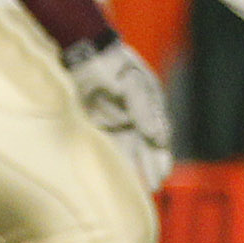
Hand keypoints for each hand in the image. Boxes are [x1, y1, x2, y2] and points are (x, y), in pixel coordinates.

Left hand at [64, 37, 173, 191]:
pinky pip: (105, 148)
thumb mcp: (134, 84)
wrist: (83, 52)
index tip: (161, 175)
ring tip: (136, 190)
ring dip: (131, 170)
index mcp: (146, 109)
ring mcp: (112, 123)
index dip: (159, 158)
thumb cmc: (112, 66)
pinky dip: (111, 162)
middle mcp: (132, 119)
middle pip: (143, 149)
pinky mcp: (93, 124)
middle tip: (151, 189)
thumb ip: (144, 110)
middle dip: (148, 169)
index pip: (156, 139)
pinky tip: (114, 177)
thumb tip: (158, 137)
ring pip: (125, 152)